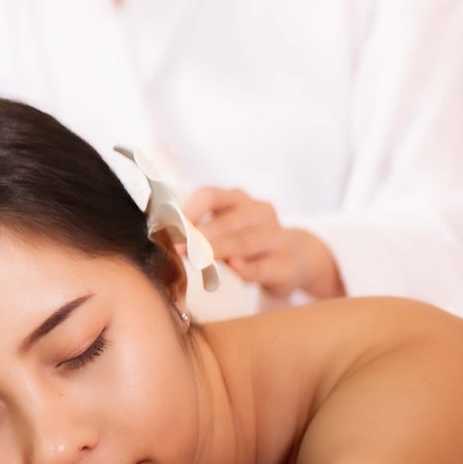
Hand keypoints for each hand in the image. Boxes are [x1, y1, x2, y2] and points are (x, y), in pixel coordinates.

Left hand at [180, 186, 344, 299]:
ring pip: (244, 243)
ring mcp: (277, 237)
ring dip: (218, 251)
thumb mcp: (226, 228)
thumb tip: (165, 236)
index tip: (171, 228)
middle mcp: (260, 212)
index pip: (210, 195)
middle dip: (200, 236)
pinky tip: (233, 268)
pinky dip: (247, 268)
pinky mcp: (287, 264)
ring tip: (197, 260)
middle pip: (226, 222)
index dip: (189, 210)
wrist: (297, 258)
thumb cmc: (247, 241)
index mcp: (239, 199)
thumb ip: (200, 228)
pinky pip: (264, 266)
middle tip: (178, 249)